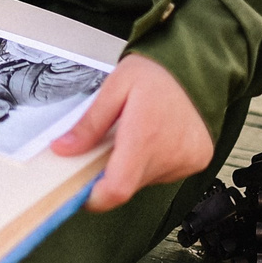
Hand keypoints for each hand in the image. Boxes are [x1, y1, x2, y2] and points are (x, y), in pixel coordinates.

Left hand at [51, 55, 212, 212]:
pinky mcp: (197, 161)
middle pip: (128, 185)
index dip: (94, 198)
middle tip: (112, 143)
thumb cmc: (158, 72)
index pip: (116, 189)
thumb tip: (64, 149)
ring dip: (134, 165)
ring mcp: (186, 159)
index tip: (81, 190)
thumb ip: (89, 123)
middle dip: (112, 172)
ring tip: (139, 133)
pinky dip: (154, 161)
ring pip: (145, 180)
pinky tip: (158, 137)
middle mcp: (169, 152)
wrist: (197, 64)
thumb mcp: (114, 87)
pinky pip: (165, 173)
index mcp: (145, 134)